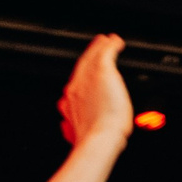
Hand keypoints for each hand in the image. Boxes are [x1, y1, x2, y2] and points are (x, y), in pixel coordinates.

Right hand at [57, 33, 132, 148]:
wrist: (99, 138)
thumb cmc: (95, 140)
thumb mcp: (76, 133)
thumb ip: (72, 126)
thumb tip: (66, 127)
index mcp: (70, 103)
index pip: (75, 84)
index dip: (81, 76)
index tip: (86, 74)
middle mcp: (75, 89)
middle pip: (81, 67)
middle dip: (88, 56)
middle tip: (95, 48)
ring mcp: (88, 79)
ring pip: (92, 57)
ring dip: (98, 48)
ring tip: (105, 41)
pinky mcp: (101, 72)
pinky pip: (105, 53)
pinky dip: (110, 46)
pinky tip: (115, 42)